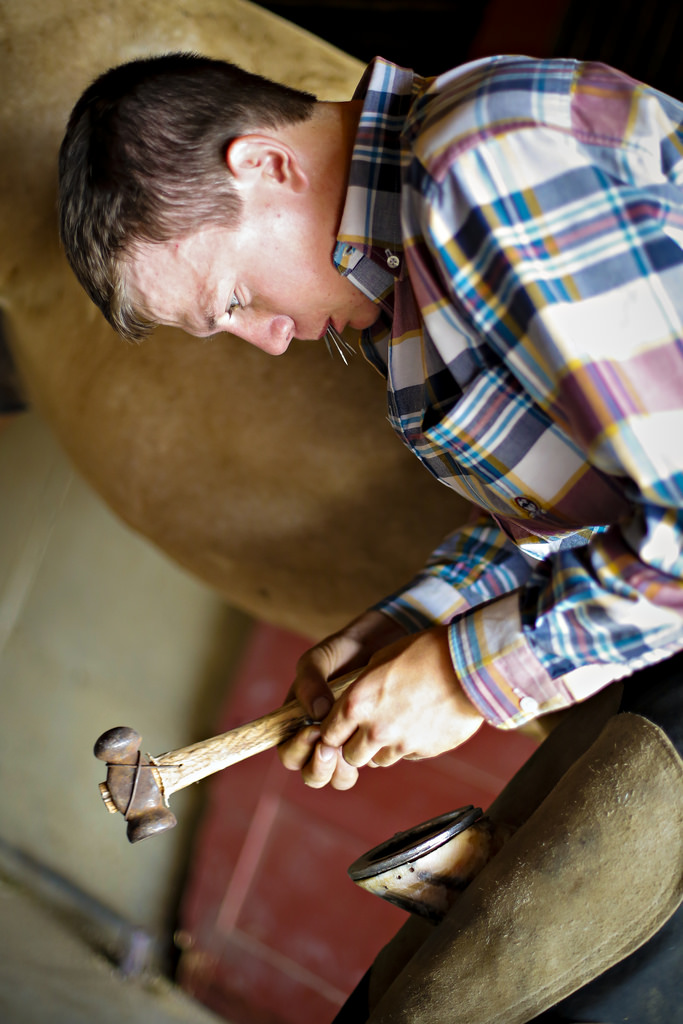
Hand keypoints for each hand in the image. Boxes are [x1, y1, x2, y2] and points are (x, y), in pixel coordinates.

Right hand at [278, 610, 407, 789]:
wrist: (376, 643)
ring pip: (337, 778)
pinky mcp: (368, 742)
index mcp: (296, 722)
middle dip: (318, 767)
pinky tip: (374, 740)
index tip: (312, 731)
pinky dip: (368, 760)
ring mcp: (344, 743)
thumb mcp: (319, 659)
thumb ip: (311, 682)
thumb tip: (317, 713)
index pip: (288, 752)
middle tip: (332, 746)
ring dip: (341, 772)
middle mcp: (318, 739)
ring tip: (350, 751)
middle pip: (310, 774)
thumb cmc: (341, 650)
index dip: (296, 750)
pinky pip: (364, 763)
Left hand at [279, 619, 483, 789]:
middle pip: (351, 756)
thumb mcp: (381, 660)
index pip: (329, 735)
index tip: (341, 727)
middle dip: (356, 745)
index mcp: (357, 704)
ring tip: (398, 722)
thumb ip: (361, 688)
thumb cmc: (424, 652)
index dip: (334, 732)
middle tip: (369, 729)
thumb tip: (353, 705)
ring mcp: (402, 744)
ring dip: (383, 747)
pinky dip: (409, 745)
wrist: (470, 664)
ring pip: (379, 760)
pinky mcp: (425, 751)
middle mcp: (375, 730)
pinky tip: (420, 723)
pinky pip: (407, 756)